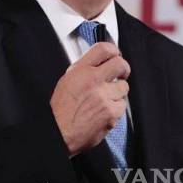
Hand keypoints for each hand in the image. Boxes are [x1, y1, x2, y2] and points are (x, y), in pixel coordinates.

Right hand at [50, 42, 129, 156]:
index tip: (116, 55)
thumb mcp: (67, 81)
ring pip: (123, 87)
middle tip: (121, 73)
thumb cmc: (60, 110)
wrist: (59, 132)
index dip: (113, 50)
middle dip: (123, 68)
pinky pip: (122, 105)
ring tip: (105, 99)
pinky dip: (115, 108)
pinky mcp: (111, 112)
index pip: (103, 49)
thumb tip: (99, 63)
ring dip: (117, 92)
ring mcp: (104, 97)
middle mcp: (93, 81)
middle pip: (120, 64)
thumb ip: (84, 70)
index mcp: (80, 71)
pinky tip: (104, 111)